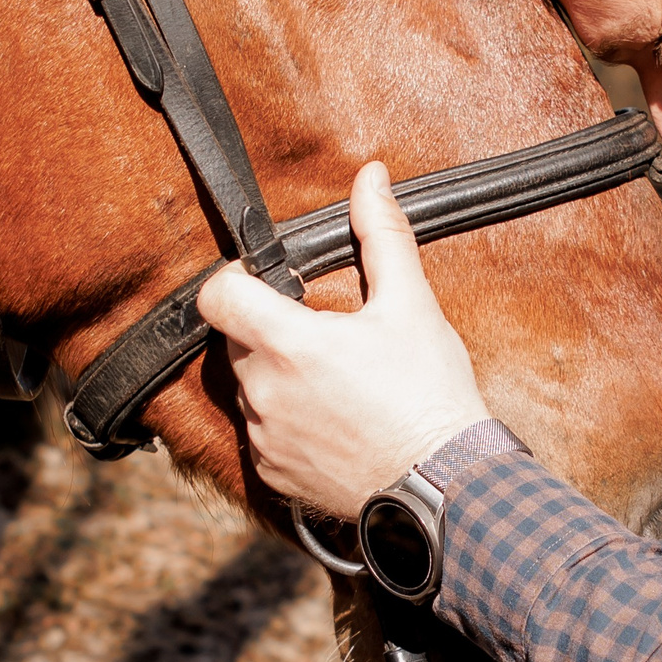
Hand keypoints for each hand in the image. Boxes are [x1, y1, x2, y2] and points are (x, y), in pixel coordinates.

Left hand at [196, 162, 492, 519]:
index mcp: (287, 343)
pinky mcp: (271, 473)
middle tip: (328, 334)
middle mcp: (262, 391)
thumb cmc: (429, 392)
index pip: (216, 295)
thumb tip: (370, 176)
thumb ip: (382, 233)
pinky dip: (288, 421)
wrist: (445, 485)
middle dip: (272, 328)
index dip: (238, 279)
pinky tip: (336, 421)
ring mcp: (262, 437)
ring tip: (340, 383)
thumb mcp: (412, 303)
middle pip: (238, 339)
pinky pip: (262, 432)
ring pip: (251, 386)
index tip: (273, 282)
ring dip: (280, 376)